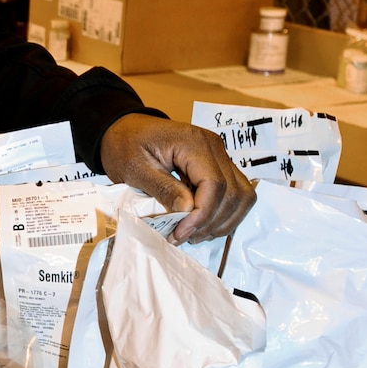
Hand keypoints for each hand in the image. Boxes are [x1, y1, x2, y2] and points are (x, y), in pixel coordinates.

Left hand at [98, 113, 254, 244]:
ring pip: (241, 196)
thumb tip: (188, 210)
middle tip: (183, 236)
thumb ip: (163, 188)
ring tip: (192, 234)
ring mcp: (220, 157)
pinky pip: (234, 194)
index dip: (202, 214)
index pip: (214, 184)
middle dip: (211, 222)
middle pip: (233, 193)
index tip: (180, 232)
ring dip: (222, 221)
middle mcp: (215, 147)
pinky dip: (223, 214)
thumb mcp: (135, 168)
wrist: (125, 131)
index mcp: (194, 143)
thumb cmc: (126, 146)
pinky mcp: (218, 167)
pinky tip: (200, 225)